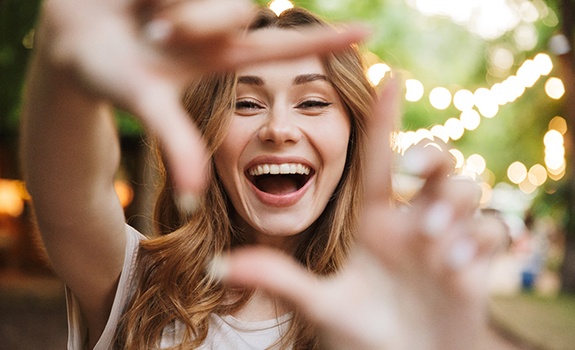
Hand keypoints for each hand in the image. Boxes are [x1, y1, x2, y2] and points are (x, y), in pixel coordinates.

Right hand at [36, 0, 367, 196]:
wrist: (68, 38)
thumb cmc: (102, 74)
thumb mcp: (143, 102)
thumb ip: (175, 142)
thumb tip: (192, 199)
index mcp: (220, 57)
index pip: (283, 49)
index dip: (325, 43)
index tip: (371, 33)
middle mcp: (217, 25)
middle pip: (237, 10)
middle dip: (195, 20)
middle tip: (154, 31)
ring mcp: (200, 0)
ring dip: (169, 3)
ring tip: (140, 15)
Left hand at [213, 79, 506, 348]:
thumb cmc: (362, 337)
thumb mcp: (321, 306)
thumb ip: (279, 281)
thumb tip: (220, 266)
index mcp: (373, 223)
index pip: (377, 160)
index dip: (383, 118)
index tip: (386, 75)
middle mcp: (410, 223)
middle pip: (435, 163)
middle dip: (431, 158)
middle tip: (412, 175)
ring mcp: (446, 241)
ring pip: (467, 191)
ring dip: (454, 210)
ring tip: (434, 247)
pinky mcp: (476, 263)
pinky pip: (492, 231)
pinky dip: (480, 242)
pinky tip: (458, 269)